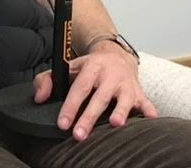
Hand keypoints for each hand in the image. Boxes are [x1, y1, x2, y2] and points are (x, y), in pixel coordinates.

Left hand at [33, 42, 158, 140]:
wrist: (116, 56)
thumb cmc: (90, 68)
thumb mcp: (68, 67)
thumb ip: (47, 80)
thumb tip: (39, 98)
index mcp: (92, 66)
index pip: (80, 87)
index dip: (71, 106)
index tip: (63, 123)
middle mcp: (111, 74)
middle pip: (100, 97)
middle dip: (90, 116)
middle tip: (79, 135)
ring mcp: (127, 83)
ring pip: (124, 99)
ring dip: (121, 111)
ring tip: (115, 124)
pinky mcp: (139, 92)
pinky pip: (146, 102)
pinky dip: (149, 111)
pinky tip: (151, 120)